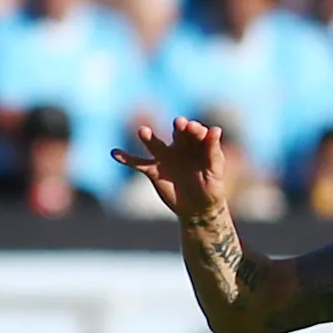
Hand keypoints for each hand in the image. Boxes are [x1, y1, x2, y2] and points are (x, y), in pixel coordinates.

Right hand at [111, 117, 229, 221]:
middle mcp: (179, 146)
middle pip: (178, 133)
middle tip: (180, 123)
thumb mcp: (215, 171)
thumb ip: (213, 152)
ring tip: (143, 131)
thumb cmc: (211, 188)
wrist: (198, 209)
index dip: (195, 129)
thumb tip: (217, 130)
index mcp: (197, 144)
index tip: (194, 128)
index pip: (196, 132)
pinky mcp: (153, 170)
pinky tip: (115, 153)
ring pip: (155, 144)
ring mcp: (165, 157)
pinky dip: (126, 158)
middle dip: (179, 127)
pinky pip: (138, 162)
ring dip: (148, 137)